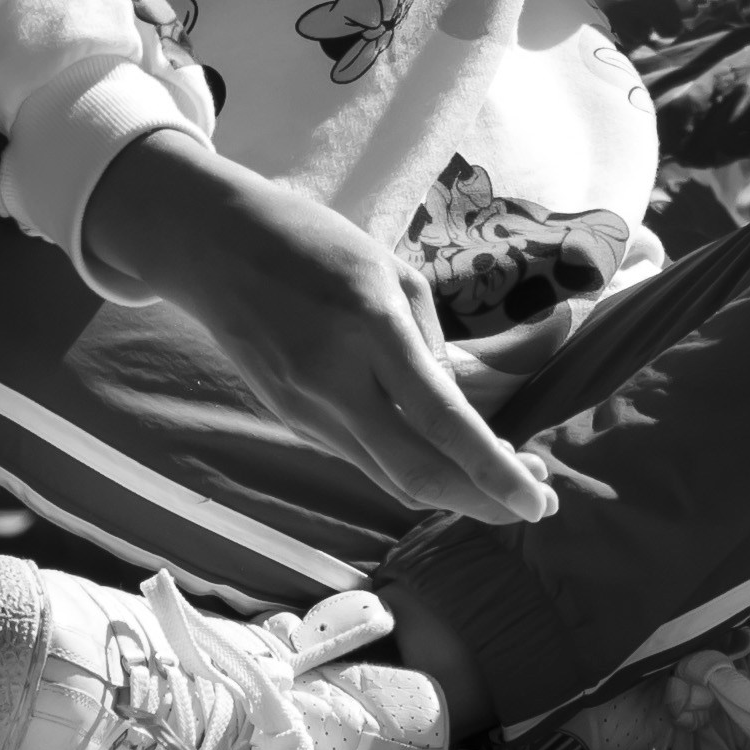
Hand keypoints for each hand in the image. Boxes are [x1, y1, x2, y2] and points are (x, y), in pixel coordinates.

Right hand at [77, 135, 560, 524]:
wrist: (212, 245)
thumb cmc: (314, 242)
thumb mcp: (388, 269)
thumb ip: (427, 343)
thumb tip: (456, 408)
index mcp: (372, 327)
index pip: (442, 421)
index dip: (494, 471)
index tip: (538, 501)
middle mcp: (336, 381)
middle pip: (417, 474)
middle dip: (482, 502)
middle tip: (535, 507)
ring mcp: (307, 409)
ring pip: (389, 476)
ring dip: (451, 490)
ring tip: (504, 485)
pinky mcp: (293, 419)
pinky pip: (362, 456)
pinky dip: (410, 466)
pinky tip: (443, 459)